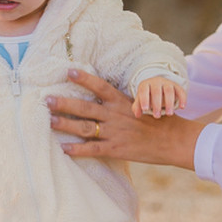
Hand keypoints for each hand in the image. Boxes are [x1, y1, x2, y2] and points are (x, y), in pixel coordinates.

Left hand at [47, 69, 203, 168]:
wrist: (174, 140)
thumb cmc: (160, 121)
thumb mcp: (143, 104)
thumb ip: (124, 101)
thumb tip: (108, 95)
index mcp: (122, 102)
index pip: (100, 86)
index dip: (84, 78)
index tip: (69, 71)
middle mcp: (115, 115)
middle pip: (85, 107)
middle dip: (64, 103)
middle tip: (47, 98)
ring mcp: (114, 133)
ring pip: (84, 127)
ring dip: (64, 124)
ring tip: (49, 120)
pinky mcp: (116, 149)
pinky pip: (92, 149)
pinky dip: (76, 150)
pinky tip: (63, 148)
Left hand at [131, 77, 186, 118]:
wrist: (159, 86)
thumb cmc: (148, 96)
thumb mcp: (141, 100)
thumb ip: (137, 107)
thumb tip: (137, 115)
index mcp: (145, 84)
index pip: (144, 90)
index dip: (144, 99)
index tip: (145, 109)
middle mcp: (156, 82)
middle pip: (156, 91)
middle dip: (157, 104)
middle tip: (156, 116)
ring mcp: (167, 83)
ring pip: (169, 90)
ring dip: (169, 102)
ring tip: (169, 114)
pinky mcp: (177, 86)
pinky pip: (180, 91)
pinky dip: (182, 98)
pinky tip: (182, 107)